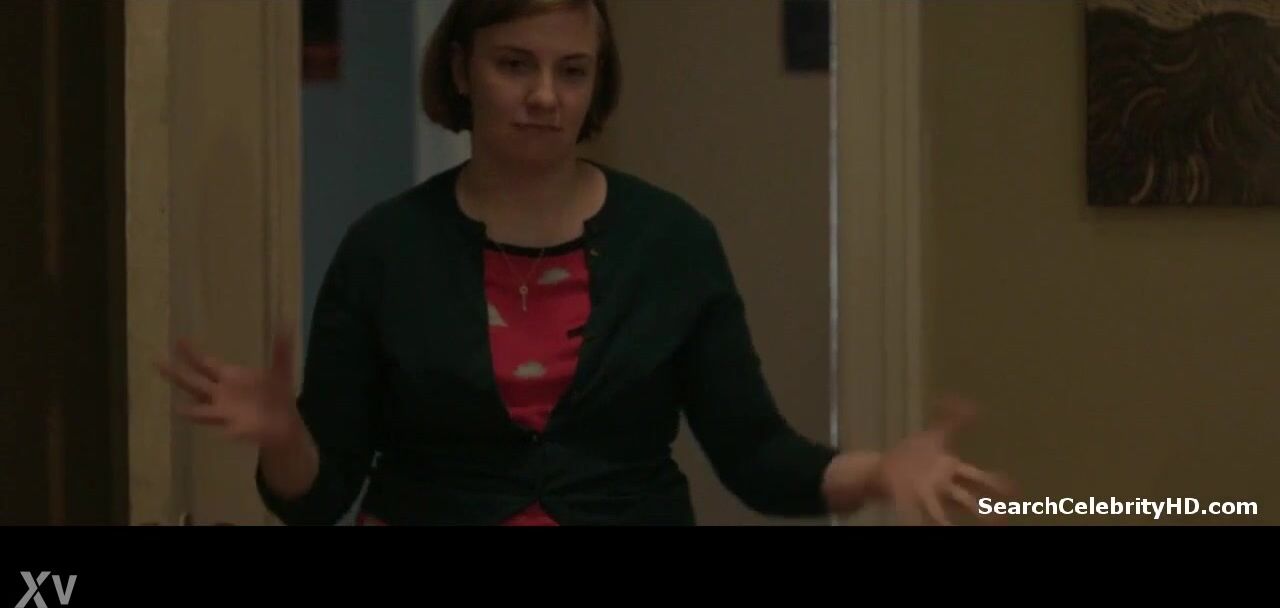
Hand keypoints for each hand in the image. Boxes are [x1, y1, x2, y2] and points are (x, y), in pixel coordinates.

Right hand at [155, 331, 301, 447]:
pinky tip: (225, 432)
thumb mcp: (281, 371)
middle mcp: (221, 395)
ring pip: (202, 411)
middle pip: (193, 383)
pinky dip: (227, 430)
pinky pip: (230, 430)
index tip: (177, 340)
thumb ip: (281, 350)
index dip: (192, 353)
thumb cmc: (275, 395)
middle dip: (176, 373)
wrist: (284, 423)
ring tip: (179, 410)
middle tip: (156, 361)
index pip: (206, 363)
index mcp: (230, 377)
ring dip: (192, 411)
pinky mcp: (237, 429)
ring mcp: (225, 413)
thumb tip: (286, 323)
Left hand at [876, 397, 1015, 525]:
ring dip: (946, 522)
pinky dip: (914, 521)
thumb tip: (971, 403)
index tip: (1014, 490)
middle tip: (999, 521)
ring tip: (949, 529)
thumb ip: (951, 419)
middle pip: (966, 500)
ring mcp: (925, 496)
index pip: (978, 477)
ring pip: (940, 512)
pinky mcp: (906, 503)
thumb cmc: (916, 455)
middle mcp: (943, 487)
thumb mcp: (934, 435)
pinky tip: (916, 527)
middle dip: (982, 510)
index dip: (996, 483)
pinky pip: (911, 514)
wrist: (884, 469)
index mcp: (951, 470)